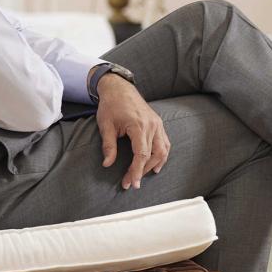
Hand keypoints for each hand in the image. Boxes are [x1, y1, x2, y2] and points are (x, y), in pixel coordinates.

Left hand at [96, 74, 169, 188]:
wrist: (119, 88)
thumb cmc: (111, 105)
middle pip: (154, 155)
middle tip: (131, 182)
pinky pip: (165, 142)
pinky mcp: (158, 123)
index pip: (141, 154)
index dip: (137, 171)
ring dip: (155, 164)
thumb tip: (107, 164)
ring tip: (144, 175)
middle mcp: (152, 125)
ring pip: (163, 150)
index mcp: (139, 126)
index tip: (131, 183)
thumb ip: (108, 146)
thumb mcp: (105, 125)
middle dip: (143, 171)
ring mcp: (157, 124)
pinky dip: (162, 155)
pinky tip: (156, 164)